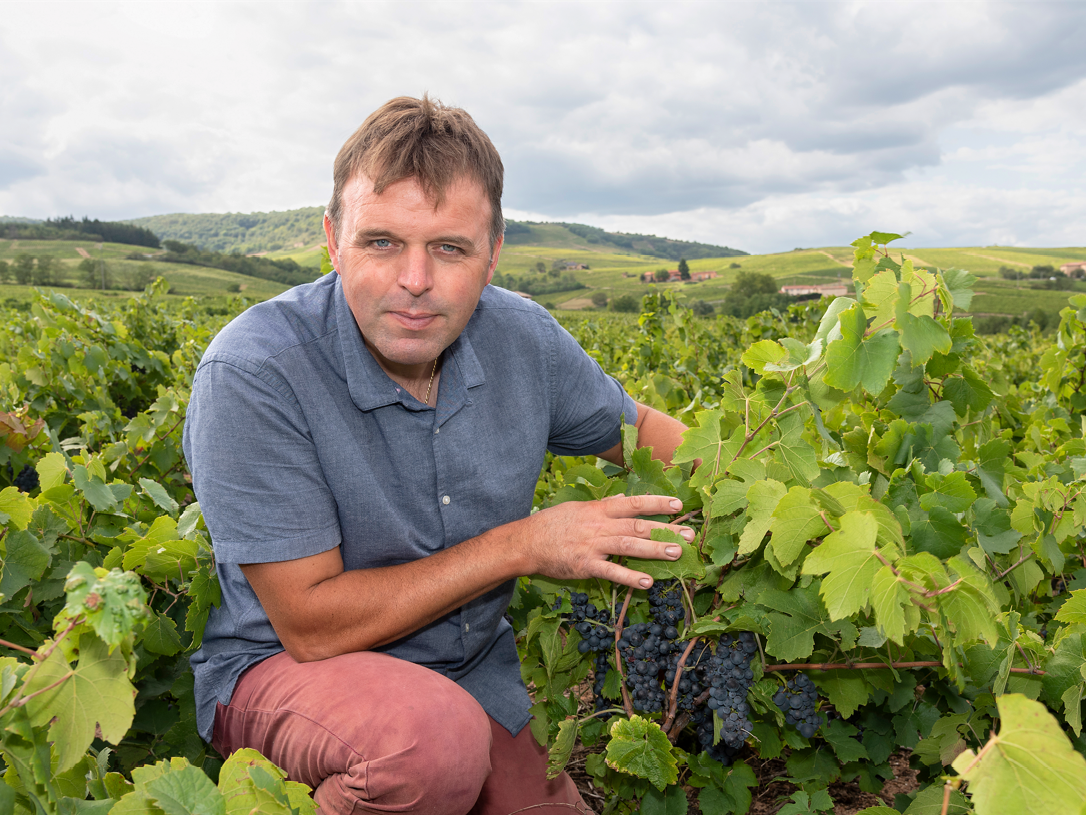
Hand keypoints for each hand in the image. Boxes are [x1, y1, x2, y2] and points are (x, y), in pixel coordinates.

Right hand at [520, 494, 692, 588]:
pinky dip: (630, 578)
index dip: (656, 504)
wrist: (526, 542)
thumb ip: (603, 505)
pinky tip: (647, 583)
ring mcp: (593, 546)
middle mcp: (599, 526)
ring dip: (655, 551)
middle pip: (638, 526)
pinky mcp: (586, 566)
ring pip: (629, 547)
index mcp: (598, 510)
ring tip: (676, 554)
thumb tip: (622, 498)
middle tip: (689, 535)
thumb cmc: (551, 524)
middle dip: (666, 530)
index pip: (632, 503)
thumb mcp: (577, 507)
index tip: (678, 505)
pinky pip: (612, 572)